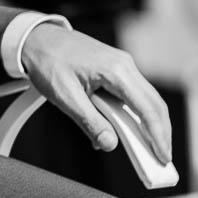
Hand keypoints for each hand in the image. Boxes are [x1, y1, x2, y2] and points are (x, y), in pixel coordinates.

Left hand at [19, 24, 173, 161]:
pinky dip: (134, 114)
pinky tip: (126, 131)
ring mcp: (122, 65)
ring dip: (149, 124)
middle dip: (160, 133)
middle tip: (160, 160)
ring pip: (146, 99)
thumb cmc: (47, 62)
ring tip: (148, 149)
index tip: (162, 158)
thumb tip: (109, 144)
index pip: (148, 109)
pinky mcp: (116, 68)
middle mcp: (125, 65)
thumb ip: (89, 122)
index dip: (158, 136)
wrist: (34, 38)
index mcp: (116, 70)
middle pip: (154, 104)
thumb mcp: (65, 96)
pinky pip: (132, 94)